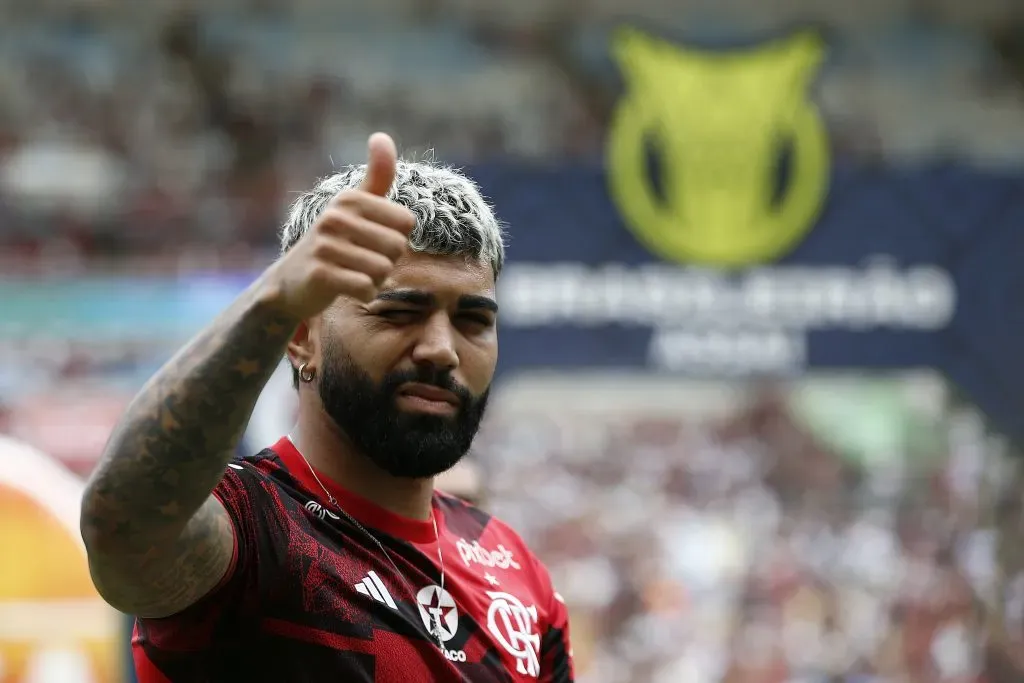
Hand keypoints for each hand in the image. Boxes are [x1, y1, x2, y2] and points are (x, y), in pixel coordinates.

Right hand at [263, 132, 415, 317]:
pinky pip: (366, 288)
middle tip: (362, 262)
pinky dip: (364, 294)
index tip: (372, 241)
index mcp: (349, 198)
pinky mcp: (320, 274)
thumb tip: (382, 136)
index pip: (407, 223)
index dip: (397, 239)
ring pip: (383, 270)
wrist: (291, 283)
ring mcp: (325, 246)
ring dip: (376, 279)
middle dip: (387, 262)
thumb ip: (376, 177)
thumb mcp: (355, 207)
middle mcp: (335, 217)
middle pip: (397, 247)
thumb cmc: (335, 242)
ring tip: (353, 274)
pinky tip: (347, 289)